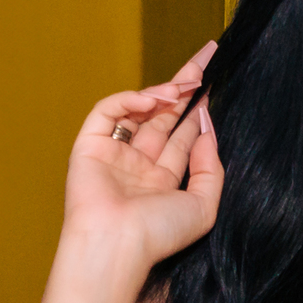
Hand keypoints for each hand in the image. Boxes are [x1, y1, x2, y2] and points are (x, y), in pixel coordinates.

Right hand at [62, 42, 223, 269]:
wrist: (118, 243)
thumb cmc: (159, 233)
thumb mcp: (202, 205)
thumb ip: (211, 168)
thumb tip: (206, 131)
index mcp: (162, 182)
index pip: (182, 138)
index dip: (197, 111)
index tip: (212, 86)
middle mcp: (138, 166)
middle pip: (163, 117)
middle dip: (184, 88)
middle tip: (205, 58)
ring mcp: (113, 154)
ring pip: (138, 111)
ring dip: (163, 92)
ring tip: (186, 83)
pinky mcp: (89, 145)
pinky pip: (109, 111)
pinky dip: (131, 100)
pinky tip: (155, 98)